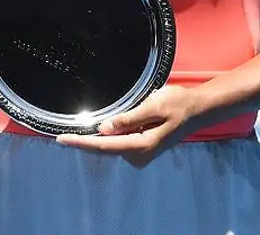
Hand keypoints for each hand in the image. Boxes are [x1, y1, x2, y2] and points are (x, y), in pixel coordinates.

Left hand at [54, 84, 203, 167]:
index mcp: (141, 145)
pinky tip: (110, 125)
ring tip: (106, 120)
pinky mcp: (141, 149)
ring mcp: (140, 154)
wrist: (198, 110)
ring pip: (111, 144)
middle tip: (65, 133)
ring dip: (101, 135)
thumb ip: (128, 118)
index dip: (80, 142)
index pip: (103, 145)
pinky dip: (111, 135)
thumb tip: (104, 128)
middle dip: (86, 140)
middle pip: (104, 147)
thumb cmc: (177, 104)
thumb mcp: (153, 106)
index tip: (61, 139)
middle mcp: (139, 155)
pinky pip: (119, 142)